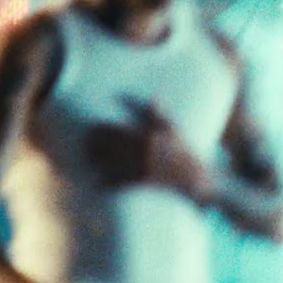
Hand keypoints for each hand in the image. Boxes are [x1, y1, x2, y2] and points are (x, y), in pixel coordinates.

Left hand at [85, 98, 211, 203]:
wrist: (196, 180)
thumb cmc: (186, 154)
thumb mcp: (175, 130)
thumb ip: (159, 115)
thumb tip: (154, 98)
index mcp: (146, 136)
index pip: (115, 130)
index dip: (101, 130)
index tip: (93, 130)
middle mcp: (139, 152)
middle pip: (108, 147)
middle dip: (94, 146)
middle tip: (86, 145)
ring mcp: (138, 169)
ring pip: (108, 165)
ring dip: (95, 163)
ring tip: (89, 161)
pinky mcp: (139, 184)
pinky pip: (117, 184)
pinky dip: (104, 183)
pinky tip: (97, 182)